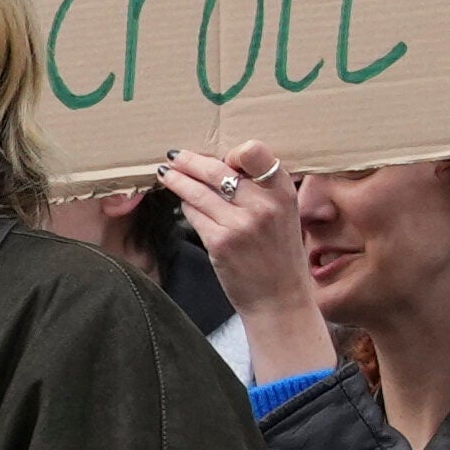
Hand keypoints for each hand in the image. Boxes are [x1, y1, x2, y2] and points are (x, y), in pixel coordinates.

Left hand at [161, 144, 332, 382]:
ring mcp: (240, 223)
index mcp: (282, 191)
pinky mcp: (220, 242)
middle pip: (216, 170)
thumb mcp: (284, 214)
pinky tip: (181, 202)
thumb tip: (225, 164)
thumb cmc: (278, 254)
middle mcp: (263, 204)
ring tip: (165, 173)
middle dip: (190, 161)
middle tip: (175, 156)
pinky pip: (193, 214)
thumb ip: (262, 190)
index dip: (232, 151)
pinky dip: (185, 206)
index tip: (218, 155)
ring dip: (177, 180)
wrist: (279, 298)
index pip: (255, 152)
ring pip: (198, 191)